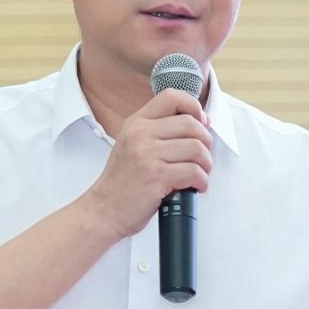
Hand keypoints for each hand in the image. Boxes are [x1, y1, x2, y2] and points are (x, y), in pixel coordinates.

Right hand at [84, 89, 212, 239]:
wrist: (103, 211)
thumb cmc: (122, 183)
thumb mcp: (133, 146)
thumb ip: (158, 132)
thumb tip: (199, 123)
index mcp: (136, 123)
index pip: (171, 97)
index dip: (194, 107)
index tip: (201, 123)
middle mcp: (140, 134)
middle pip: (191, 124)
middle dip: (206, 142)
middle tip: (202, 157)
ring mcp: (147, 155)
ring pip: (196, 148)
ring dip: (206, 164)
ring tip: (199, 174)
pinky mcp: (156, 177)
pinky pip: (194, 172)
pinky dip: (202, 181)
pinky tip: (195, 187)